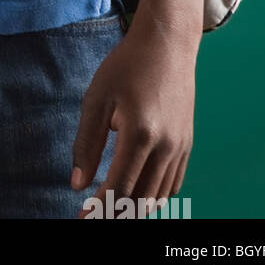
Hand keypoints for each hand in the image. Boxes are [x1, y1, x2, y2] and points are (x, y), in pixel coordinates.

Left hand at [71, 11, 198, 217]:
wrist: (167, 46)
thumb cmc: (126, 66)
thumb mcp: (97, 98)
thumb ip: (86, 142)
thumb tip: (77, 184)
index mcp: (140, 134)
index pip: (119, 187)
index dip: (99, 208)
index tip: (82, 218)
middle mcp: (166, 147)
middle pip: (140, 199)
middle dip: (116, 214)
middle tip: (94, 218)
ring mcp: (181, 148)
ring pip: (158, 196)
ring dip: (135, 210)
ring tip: (111, 211)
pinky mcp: (187, 145)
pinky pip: (173, 184)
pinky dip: (155, 198)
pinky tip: (137, 198)